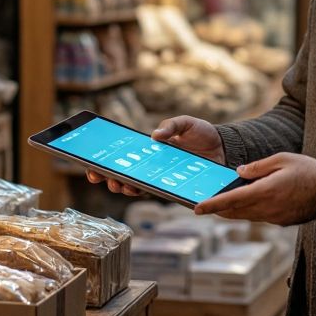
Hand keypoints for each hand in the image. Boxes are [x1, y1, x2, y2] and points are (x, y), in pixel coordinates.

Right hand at [85, 115, 224, 196]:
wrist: (225, 148)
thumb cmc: (203, 134)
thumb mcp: (186, 123)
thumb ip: (171, 125)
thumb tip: (154, 136)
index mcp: (149, 151)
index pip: (121, 159)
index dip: (103, 163)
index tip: (90, 164)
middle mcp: (151, 167)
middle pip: (122, 176)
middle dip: (107, 177)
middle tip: (100, 174)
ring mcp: (161, 179)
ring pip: (134, 188)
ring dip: (122, 187)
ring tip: (119, 183)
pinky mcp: (173, 187)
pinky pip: (155, 192)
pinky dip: (144, 191)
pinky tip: (138, 188)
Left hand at [194, 153, 315, 225]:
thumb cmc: (309, 171)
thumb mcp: (283, 159)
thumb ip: (258, 167)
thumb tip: (239, 173)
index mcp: (265, 191)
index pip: (231, 201)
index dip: (212, 205)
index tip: (197, 209)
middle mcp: (267, 208)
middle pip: (235, 212)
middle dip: (219, 209)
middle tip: (205, 205)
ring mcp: (275, 217)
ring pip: (246, 216)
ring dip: (233, 211)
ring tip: (223, 203)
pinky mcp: (282, 221)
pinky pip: (260, 217)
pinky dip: (250, 211)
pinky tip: (249, 202)